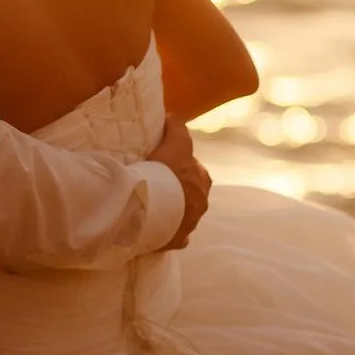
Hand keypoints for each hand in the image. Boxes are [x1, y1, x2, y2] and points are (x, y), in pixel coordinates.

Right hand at [145, 116, 209, 249]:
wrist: (152, 206)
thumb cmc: (164, 172)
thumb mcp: (174, 143)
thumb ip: (177, 128)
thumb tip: (174, 116)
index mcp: (202, 178)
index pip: (192, 167)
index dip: (177, 163)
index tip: (162, 163)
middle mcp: (202, 200)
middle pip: (190, 191)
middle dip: (178, 188)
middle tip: (157, 183)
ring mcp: (191, 222)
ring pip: (185, 213)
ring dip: (174, 209)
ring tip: (154, 205)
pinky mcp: (180, 238)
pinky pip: (177, 235)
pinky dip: (171, 231)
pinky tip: (161, 228)